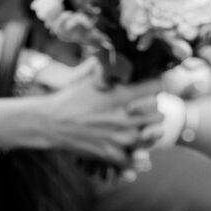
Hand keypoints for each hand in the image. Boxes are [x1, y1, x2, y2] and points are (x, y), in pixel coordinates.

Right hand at [28, 63, 162, 168]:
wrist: (51, 122)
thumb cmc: (70, 97)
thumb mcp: (91, 76)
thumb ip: (110, 66)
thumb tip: (121, 51)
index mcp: (121, 94)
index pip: (157, 87)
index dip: (157, 86)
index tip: (153, 87)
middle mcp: (124, 115)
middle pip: (159, 114)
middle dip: (154, 110)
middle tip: (146, 109)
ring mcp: (119, 137)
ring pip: (152, 135)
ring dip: (149, 131)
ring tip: (141, 128)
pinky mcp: (111, 154)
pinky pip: (135, 158)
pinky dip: (137, 156)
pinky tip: (134, 149)